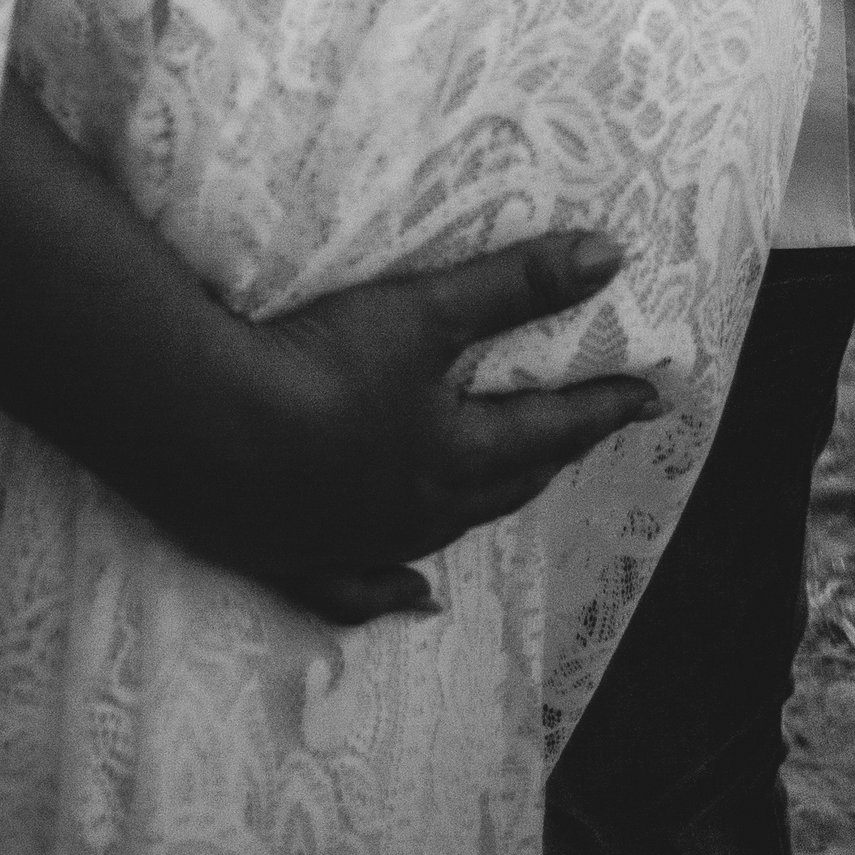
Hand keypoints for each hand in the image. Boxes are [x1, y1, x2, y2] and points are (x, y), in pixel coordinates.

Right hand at [169, 231, 662, 624]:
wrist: (204, 433)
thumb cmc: (320, 366)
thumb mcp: (424, 313)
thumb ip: (515, 285)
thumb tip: (611, 258)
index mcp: (457, 455)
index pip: (549, 427)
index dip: (600, 408)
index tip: (650, 400)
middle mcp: (421, 511)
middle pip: (501, 484)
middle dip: (545, 456)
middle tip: (576, 435)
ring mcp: (362, 544)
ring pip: (442, 532)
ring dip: (481, 508)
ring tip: (506, 491)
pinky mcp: (302, 560)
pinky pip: (363, 589)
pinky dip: (395, 592)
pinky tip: (413, 597)